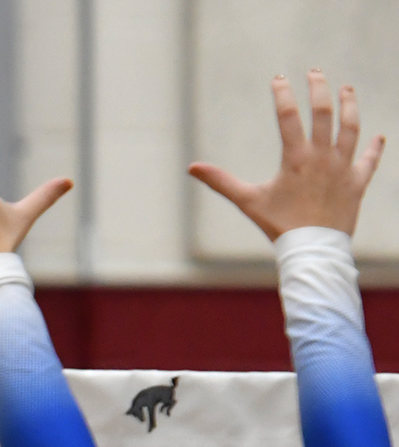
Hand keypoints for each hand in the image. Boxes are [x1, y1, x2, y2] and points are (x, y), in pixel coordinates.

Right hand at [189, 70, 384, 240]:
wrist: (313, 249)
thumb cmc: (278, 225)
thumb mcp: (247, 201)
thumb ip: (221, 181)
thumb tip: (192, 168)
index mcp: (296, 158)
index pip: (289, 116)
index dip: (283, 94)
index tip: (279, 78)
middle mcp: (323, 157)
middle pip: (325, 113)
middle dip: (320, 89)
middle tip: (315, 72)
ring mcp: (343, 168)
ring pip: (351, 129)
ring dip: (350, 106)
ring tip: (347, 89)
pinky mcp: (357, 183)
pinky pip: (369, 161)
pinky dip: (375, 148)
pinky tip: (379, 137)